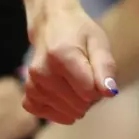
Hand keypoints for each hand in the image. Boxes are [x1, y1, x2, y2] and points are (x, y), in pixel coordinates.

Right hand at [21, 0, 117, 124]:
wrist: (51, 24)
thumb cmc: (79, 33)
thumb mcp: (98, 43)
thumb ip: (105, 67)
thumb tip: (110, 93)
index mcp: (62, 56)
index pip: (89, 93)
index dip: (99, 87)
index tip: (96, 72)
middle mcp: (42, 71)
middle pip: (79, 105)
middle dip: (89, 96)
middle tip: (85, 76)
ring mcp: (32, 84)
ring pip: (66, 112)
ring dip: (75, 103)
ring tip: (74, 82)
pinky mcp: (28, 93)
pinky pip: (46, 113)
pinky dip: (58, 110)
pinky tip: (62, 96)